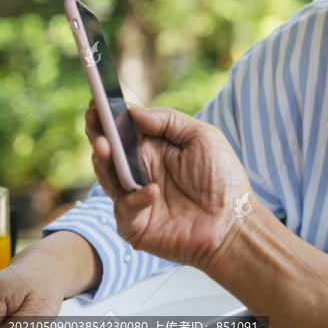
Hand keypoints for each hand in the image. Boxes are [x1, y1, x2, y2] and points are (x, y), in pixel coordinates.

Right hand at [89, 105, 252, 271]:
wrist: (235, 221)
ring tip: (104, 145)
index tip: (96, 102)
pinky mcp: (136, 225)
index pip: (125, 130)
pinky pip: (125, 209)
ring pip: (108, 178)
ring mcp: (136, 198)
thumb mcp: (201, 136)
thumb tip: (132, 112)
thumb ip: (167, 121)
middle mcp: (141, 172)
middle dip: (99, 134)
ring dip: (104, 161)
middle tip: (92, 120)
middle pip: (110, 152)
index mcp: (155, 149)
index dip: (109, 117)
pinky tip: (153, 191)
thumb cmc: (222, 177)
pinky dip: (135, 199)